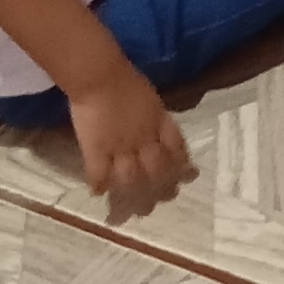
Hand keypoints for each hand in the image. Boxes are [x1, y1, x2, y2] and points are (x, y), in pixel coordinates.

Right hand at [69, 63, 194, 209]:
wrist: (100, 76)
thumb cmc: (126, 80)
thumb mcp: (150, 97)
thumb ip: (155, 116)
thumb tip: (156, 128)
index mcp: (159, 122)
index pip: (177, 147)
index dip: (182, 164)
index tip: (186, 176)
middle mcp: (144, 138)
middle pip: (157, 169)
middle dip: (162, 188)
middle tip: (161, 200)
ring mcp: (121, 147)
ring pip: (131, 178)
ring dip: (133, 194)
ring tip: (132, 208)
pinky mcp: (96, 150)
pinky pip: (99, 174)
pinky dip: (99, 186)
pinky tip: (99, 193)